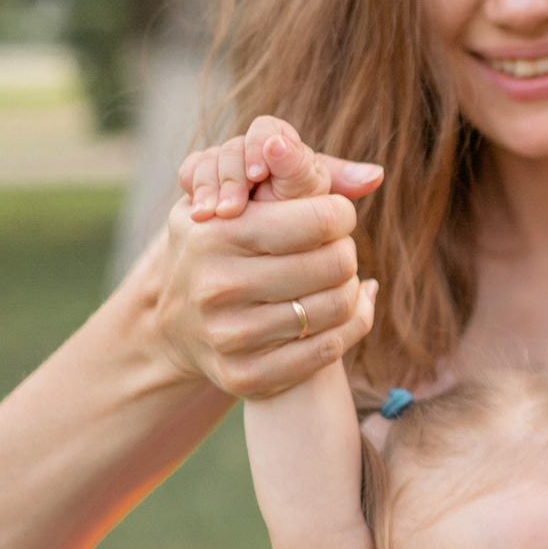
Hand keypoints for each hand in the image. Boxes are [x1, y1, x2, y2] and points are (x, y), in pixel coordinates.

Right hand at [157, 120, 383, 398]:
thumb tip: (374, 175)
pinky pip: (329, 350)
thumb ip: (298, 173)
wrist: (173, 321)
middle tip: (332, 249)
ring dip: (349, 289)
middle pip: (336, 262)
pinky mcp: (245, 376)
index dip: (341, 214)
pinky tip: (346, 310)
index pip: (322, 218)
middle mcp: (218, 285)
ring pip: (338, 306)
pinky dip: (351, 326)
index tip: (334, 216)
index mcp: (218, 233)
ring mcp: (230, 336)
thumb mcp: (238, 197)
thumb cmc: (223, 243)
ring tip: (335, 278)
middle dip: (344, 250)